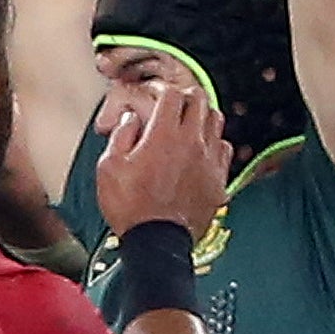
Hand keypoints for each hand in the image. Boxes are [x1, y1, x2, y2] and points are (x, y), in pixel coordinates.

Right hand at [90, 76, 230, 241]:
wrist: (157, 243)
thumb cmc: (130, 208)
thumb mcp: (109, 167)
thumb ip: (121, 135)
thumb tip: (132, 119)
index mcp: (164, 135)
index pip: (172, 94)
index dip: (161, 89)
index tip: (154, 95)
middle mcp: (192, 142)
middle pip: (199, 100)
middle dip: (184, 96)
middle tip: (173, 103)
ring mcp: (209, 161)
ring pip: (216, 121)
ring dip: (202, 116)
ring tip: (189, 123)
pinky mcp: (219, 180)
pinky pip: (224, 149)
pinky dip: (214, 143)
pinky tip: (201, 150)